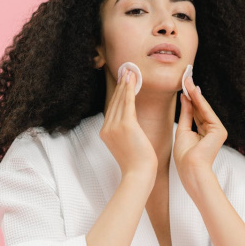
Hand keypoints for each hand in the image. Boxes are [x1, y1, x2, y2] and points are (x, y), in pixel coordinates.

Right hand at [99, 68, 157, 187]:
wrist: (138, 174)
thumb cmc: (137, 163)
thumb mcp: (127, 145)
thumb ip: (125, 133)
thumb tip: (131, 125)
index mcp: (106, 133)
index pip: (112, 109)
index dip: (118, 94)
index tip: (122, 82)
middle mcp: (107, 128)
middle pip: (115, 102)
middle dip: (121, 86)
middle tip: (126, 71)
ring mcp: (114, 126)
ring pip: (120, 100)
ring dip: (125, 84)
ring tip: (130, 72)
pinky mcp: (125, 125)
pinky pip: (127, 103)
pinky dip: (129, 90)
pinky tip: (132, 80)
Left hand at [174, 75, 227, 194]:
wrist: (191, 169)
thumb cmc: (185, 156)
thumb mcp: (182, 130)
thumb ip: (186, 114)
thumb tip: (185, 98)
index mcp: (204, 133)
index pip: (195, 112)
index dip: (189, 99)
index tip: (182, 86)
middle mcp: (212, 130)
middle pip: (200, 109)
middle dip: (192, 93)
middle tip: (185, 78)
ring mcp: (217, 130)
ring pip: (203, 109)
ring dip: (194, 94)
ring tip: (187, 80)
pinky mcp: (219, 131)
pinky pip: (207, 113)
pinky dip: (199, 101)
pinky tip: (192, 90)